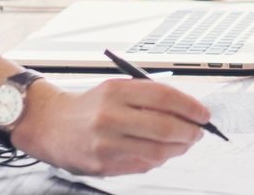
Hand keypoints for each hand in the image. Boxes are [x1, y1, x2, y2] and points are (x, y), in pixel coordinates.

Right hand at [10, 78, 211, 175]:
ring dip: (179, 149)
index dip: (190, 106)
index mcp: (115, 91)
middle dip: (190, 131)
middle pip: (165, 127)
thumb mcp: (116, 88)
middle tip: (198, 132)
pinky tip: (161, 152)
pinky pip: (144, 165)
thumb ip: (150, 98)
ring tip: (184, 143)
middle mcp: (109, 117)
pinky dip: (159, 159)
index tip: (204, 113)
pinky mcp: (104, 165)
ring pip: (158, 151)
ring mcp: (106, 144)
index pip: (164, 97)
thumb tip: (190, 112)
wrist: (50, 125)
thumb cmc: (91, 106)